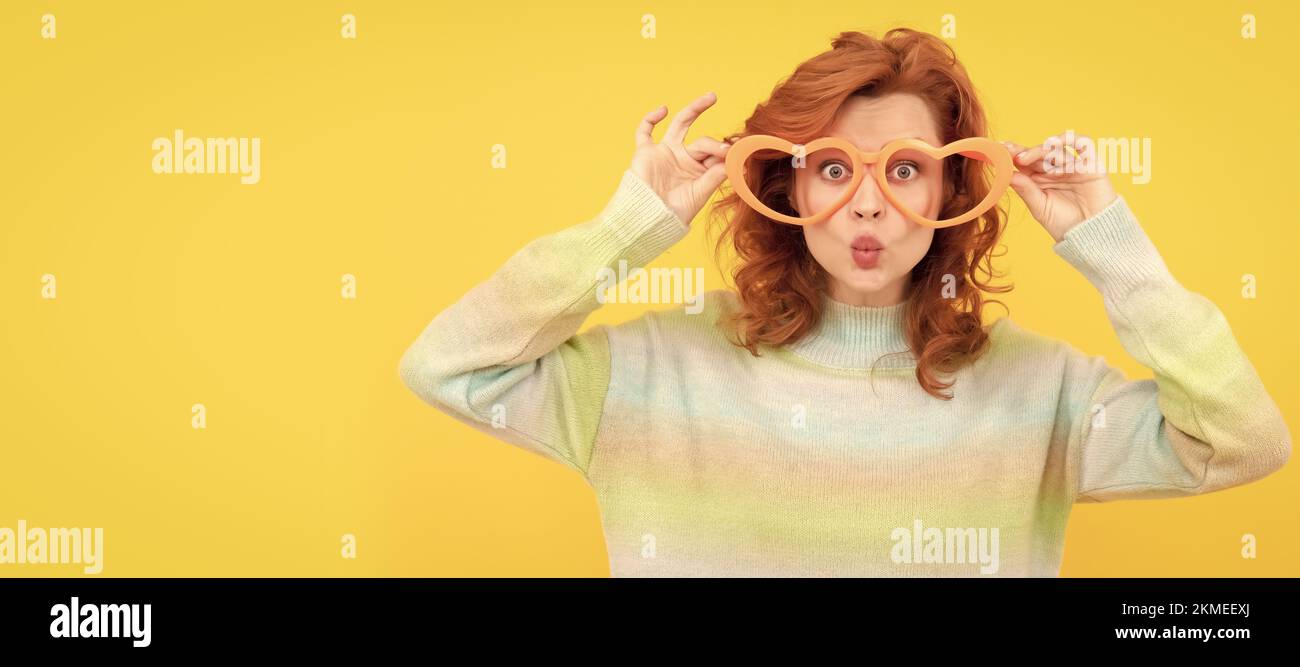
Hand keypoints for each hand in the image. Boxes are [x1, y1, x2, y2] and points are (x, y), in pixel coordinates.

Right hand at [630, 92, 730, 226]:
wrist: (646, 219)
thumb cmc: (673, 213)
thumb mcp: (699, 194)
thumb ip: (715, 176)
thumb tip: (734, 161)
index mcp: (698, 171)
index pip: (715, 155)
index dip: (726, 153)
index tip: (739, 153)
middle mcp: (684, 158)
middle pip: (703, 141)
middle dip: (715, 143)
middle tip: (727, 147)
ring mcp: (665, 152)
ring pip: (681, 124)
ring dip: (696, 109)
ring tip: (712, 97)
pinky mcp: (646, 151)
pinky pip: (645, 130)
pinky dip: (651, 118)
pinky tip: (663, 110)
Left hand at [1001, 132, 1118, 242]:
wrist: (1091, 234)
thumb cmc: (1064, 224)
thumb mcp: (1040, 207)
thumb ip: (1026, 190)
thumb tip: (1007, 174)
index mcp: (1039, 179)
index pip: (1024, 161)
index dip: (1011, 154)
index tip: (998, 150)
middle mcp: (1055, 169)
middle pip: (1038, 152)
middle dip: (1024, 150)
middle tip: (1011, 153)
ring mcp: (1073, 164)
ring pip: (1057, 146)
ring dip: (1042, 149)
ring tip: (1027, 158)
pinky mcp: (1092, 163)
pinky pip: (1084, 144)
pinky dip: (1071, 142)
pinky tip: (1056, 154)